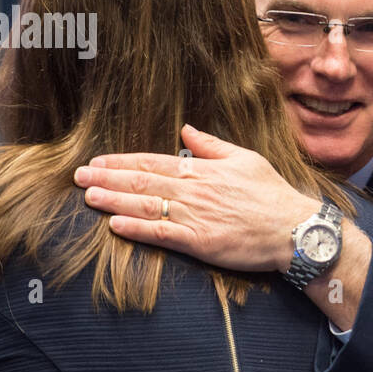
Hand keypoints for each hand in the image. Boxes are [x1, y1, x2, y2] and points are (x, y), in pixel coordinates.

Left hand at [73, 124, 319, 272]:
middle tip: (78, 175)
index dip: (122, 160)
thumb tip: (187, 130)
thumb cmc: (273, 194)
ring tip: (87, 195)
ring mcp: (195, 216)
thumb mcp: (246, 159)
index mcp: (203, 169)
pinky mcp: (199, 242)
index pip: (153, 161)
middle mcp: (194, 190)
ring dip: (113, 199)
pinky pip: (160, 232)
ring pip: (145, 204)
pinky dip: (136, 228)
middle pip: (142, 180)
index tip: (98, 159)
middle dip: (107, 177)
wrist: (294, 228)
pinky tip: (115, 224)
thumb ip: (213, 145)